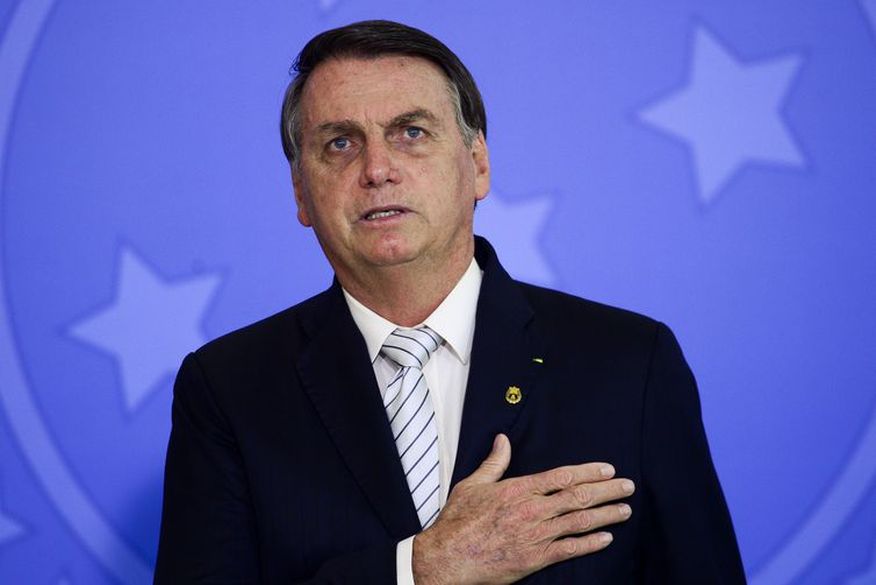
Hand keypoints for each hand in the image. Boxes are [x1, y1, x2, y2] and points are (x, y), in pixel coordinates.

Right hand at [412, 434, 633, 584]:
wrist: (448, 556)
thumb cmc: (458, 521)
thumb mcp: (473, 484)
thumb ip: (494, 463)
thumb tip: (502, 440)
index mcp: (518, 489)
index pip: (561, 476)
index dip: (588, 472)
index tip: (607, 470)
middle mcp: (531, 510)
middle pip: (577, 496)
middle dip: (606, 491)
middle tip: (628, 487)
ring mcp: (534, 535)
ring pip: (579, 521)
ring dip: (605, 515)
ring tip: (625, 510)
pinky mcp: (534, 558)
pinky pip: (569, 550)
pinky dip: (589, 544)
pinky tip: (606, 538)